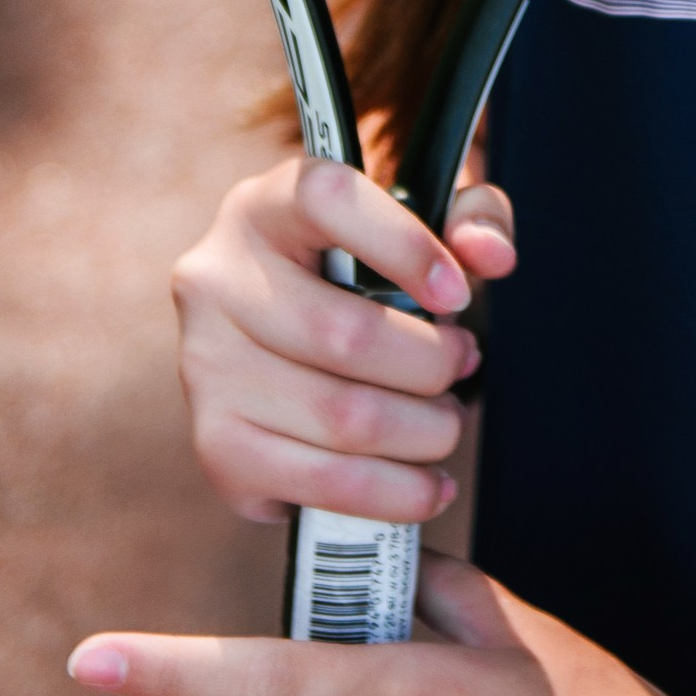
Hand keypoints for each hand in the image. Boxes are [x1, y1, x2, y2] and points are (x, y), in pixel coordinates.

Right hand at [171, 154, 515, 525]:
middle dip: (432, 365)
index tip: (459, 293)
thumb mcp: (419, 222)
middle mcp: (216, 280)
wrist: (287, 332)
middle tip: (462, 366)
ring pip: (341, 418)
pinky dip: (391, 494)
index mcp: (266, 206)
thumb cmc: (364, 269)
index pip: (328, 201)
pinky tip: (425, 485)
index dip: (405, 246)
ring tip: (444, 421)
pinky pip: (318, 483)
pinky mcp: (216, 445)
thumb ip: (471, 216)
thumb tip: (490, 256)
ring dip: (423, 433)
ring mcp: (205, 367)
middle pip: (345, 335)